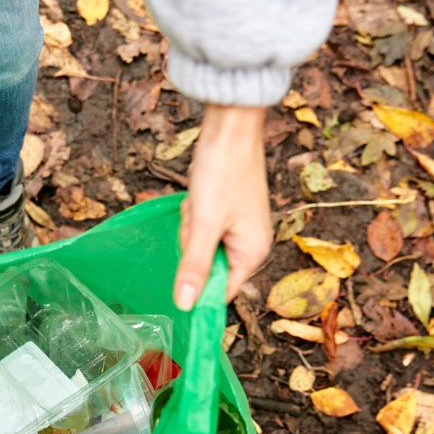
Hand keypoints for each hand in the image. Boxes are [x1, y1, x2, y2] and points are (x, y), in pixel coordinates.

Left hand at [175, 104, 273, 309]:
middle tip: (197, 218)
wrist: (230, 128)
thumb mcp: (204, 224)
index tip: (180, 275)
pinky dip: (193, 213)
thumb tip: (185, 304)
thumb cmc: (223, 172)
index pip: (221, 292)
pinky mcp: (225, 214)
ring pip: (199, 245)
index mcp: (252, 253)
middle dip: (192, 243)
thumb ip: (194, 266)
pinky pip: (199, 227)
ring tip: (199, 201)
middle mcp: (249, 244)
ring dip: (191, 225)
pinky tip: (199, 195)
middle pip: (206, 266)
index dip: (198, 288)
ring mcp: (237, 229)